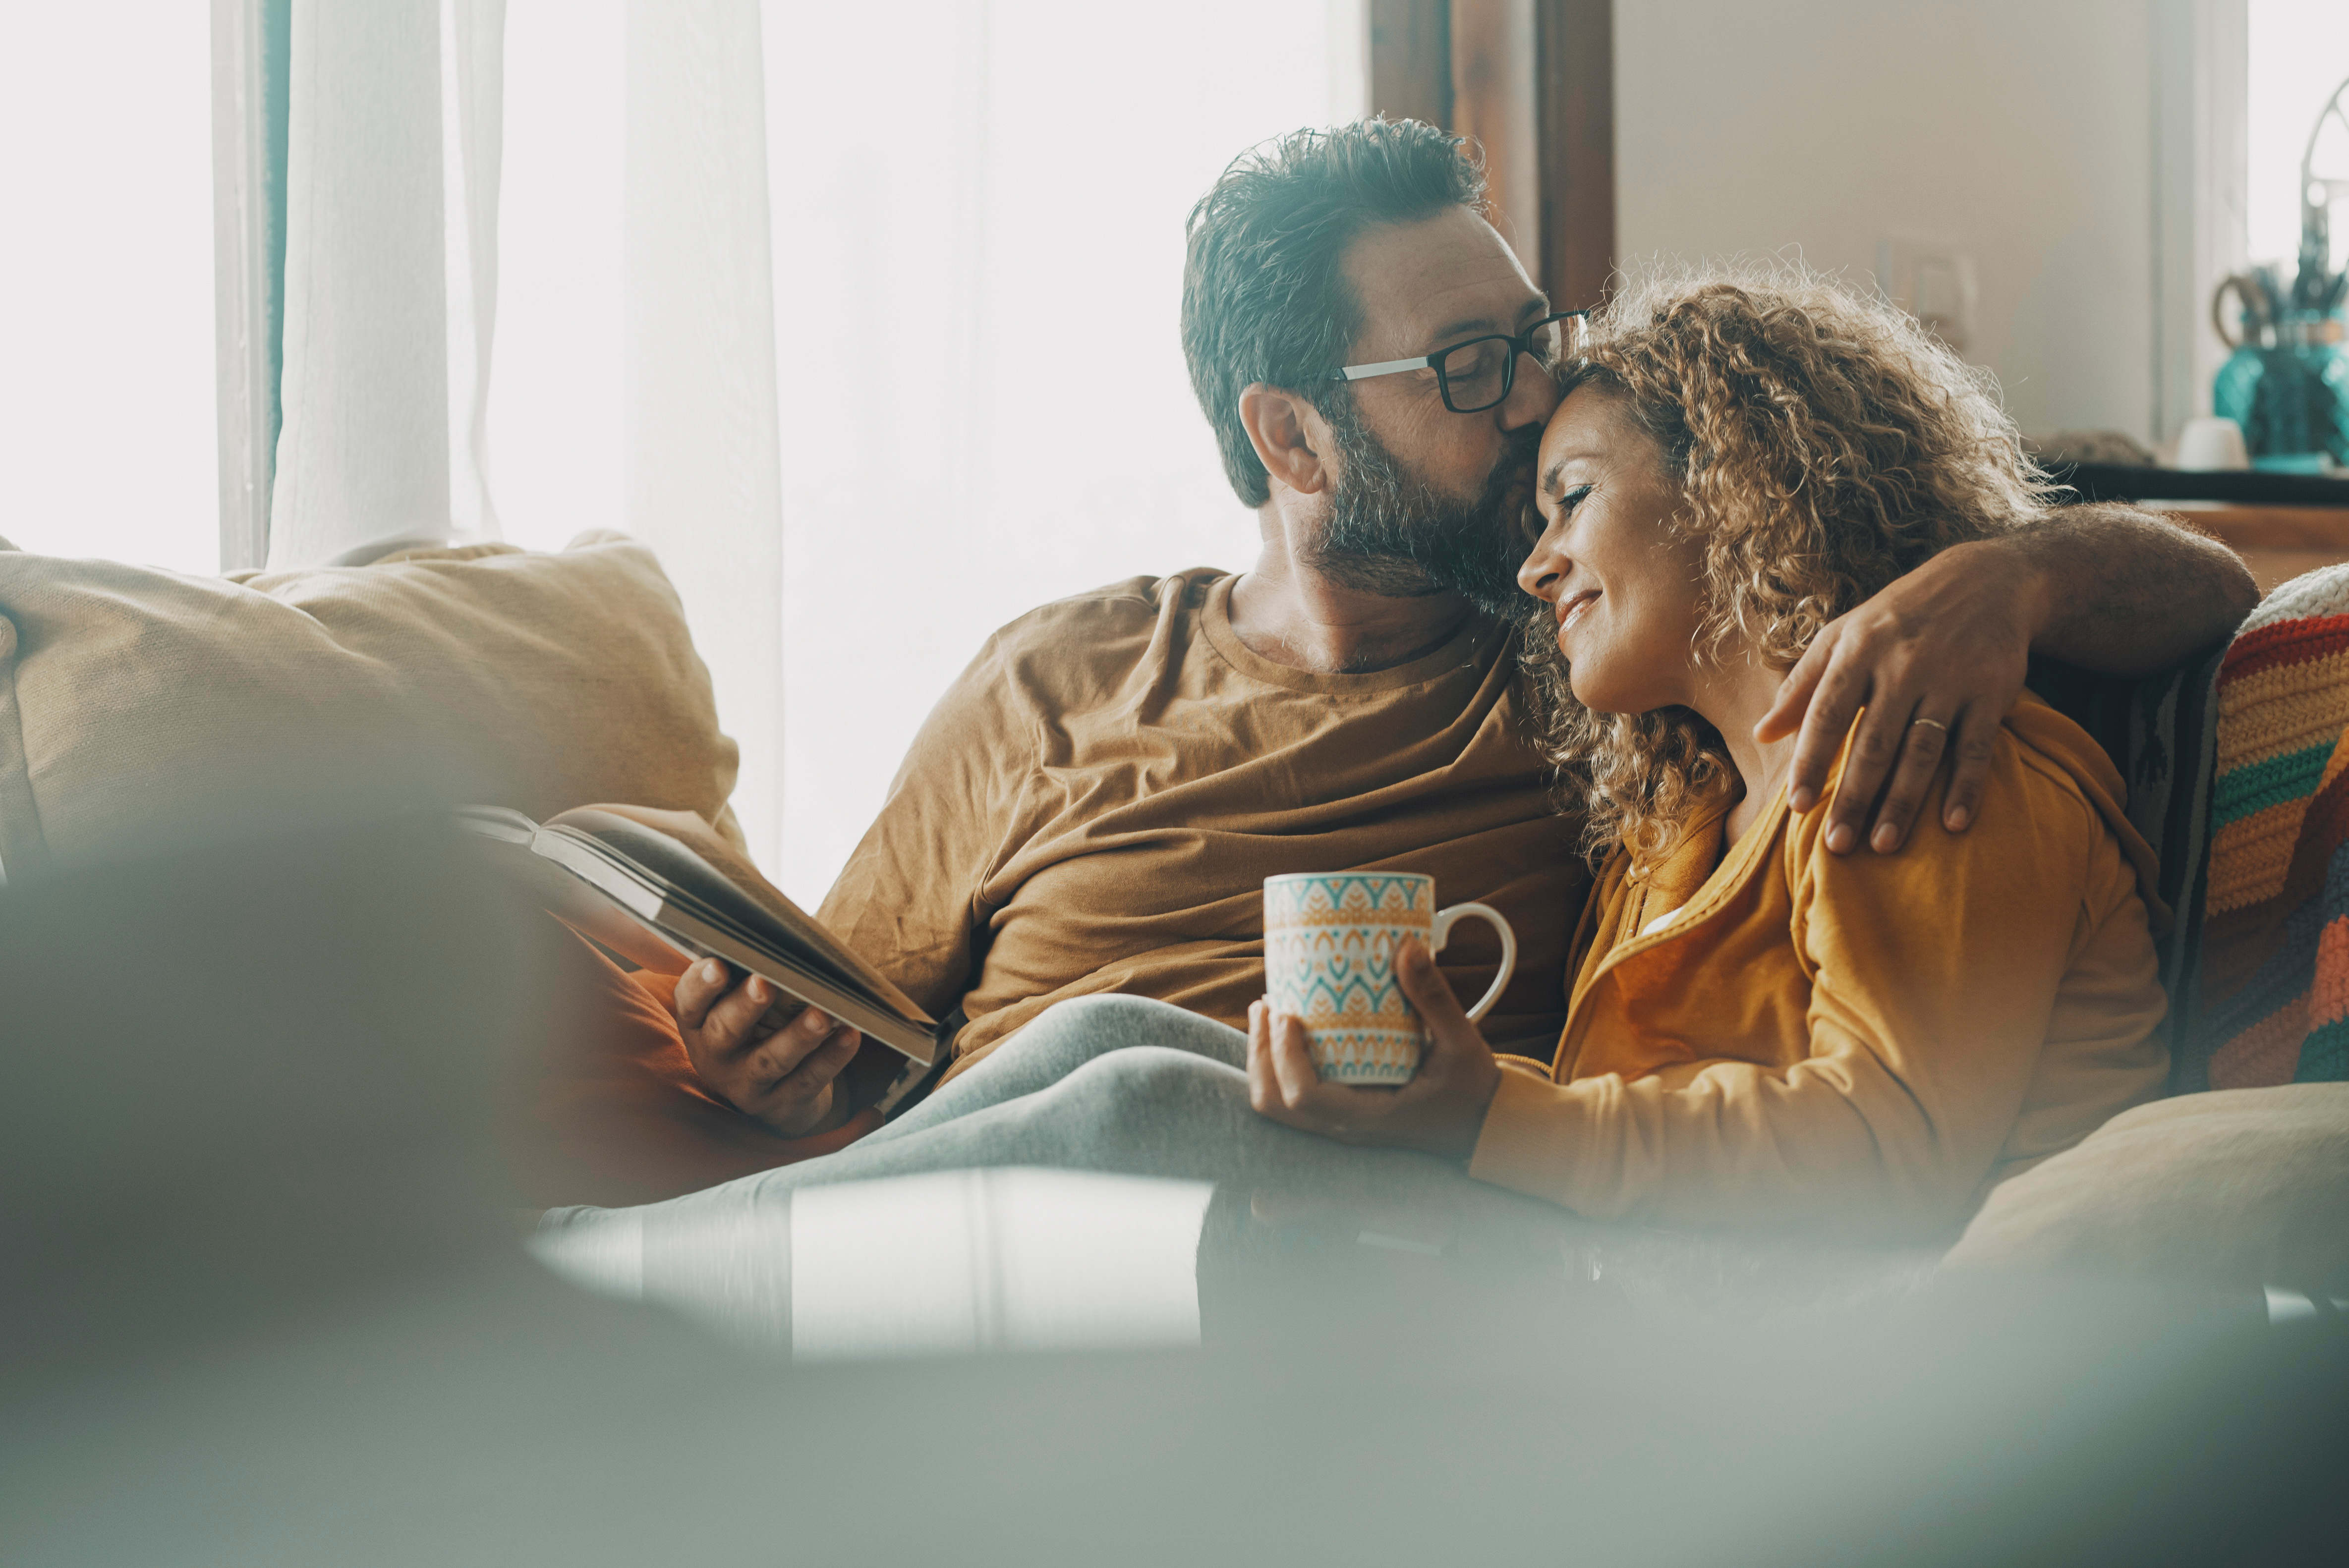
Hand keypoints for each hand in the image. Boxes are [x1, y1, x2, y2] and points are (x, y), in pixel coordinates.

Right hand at [671, 958, 861, 1138]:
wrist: (771, 1093)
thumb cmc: (756, 1027)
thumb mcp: (739, 1006)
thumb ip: (747, 975)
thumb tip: (781, 936)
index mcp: (699, 1023)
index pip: (690, 1001)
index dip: (701, 984)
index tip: (718, 964)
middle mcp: (715, 1056)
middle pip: (726, 1030)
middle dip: (745, 1006)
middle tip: (764, 982)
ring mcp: (746, 1084)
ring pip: (771, 1060)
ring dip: (798, 1036)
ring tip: (821, 1014)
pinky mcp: (781, 1104)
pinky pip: (808, 1080)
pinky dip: (831, 1058)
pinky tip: (851, 1034)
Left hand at [1246, 939, 1502, 1161]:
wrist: (1481, 1123)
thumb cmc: (1470, 1088)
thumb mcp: (1461, 1041)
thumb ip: (1434, 998)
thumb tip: (1408, 948)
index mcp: (1370, 1116)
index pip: (1305, 1098)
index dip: (1284, 1056)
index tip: (1286, 1014)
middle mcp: (1346, 1126)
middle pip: (1275, 1103)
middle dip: (1261, 1052)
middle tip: (1266, 1005)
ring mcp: (1339, 1123)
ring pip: (1278, 1104)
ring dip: (1264, 1059)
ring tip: (1267, 1012)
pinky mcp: (1341, 1113)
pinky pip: (1293, 1097)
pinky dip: (1279, 1066)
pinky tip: (1285, 1031)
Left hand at [1755, 537, 2042, 854]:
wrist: (1983, 580)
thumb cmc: (1896, 617)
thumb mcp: (1843, 636)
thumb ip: (1801, 685)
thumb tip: (1762, 733)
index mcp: (1858, 651)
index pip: (1826, 714)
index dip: (1811, 761)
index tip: (1796, 806)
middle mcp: (1903, 666)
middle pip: (1873, 743)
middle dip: (1854, 797)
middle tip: (1837, 845)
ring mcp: (1949, 680)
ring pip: (1921, 751)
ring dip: (1902, 802)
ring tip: (1883, 845)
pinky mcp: (1991, 692)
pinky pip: (1977, 747)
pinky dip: (1967, 786)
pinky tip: (1953, 824)